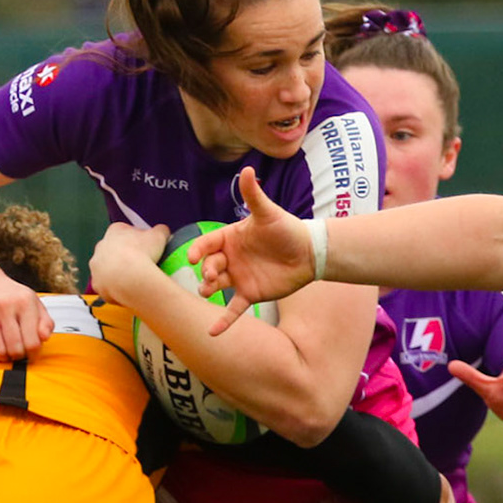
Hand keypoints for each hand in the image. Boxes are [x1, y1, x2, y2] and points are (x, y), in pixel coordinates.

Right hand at [0, 272, 52, 361]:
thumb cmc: (10, 296)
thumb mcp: (34, 303)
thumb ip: (45, 322)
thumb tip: (44, 337)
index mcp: (24, 302)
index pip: (33, 341)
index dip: (34, 354)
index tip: (31, 354)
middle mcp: (5, 306)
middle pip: (15, 348)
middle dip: (18, 357)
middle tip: (18, 353)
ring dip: (4, 358)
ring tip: (6, 352)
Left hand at [88, 223, 170, 302]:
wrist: (130, 278)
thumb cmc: (143, 253)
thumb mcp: (160, 235)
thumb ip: (160, 230)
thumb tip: (162, 230)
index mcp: (115, 230)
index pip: (125, 231)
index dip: (137, 238)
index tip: (146, 246)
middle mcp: (101, 246)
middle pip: (114, 249)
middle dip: (125, 255)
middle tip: (141, 263)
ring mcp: (96, 266)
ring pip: (108, 268)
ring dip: (118, 272)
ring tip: (134, 278)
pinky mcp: (97, 283)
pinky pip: (107, 285)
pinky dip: (116, 287)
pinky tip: (128, 289)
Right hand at [189, 167, 313, 332]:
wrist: (308, 253)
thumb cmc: (287, 229)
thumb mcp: (268, 212)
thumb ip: (254, 195)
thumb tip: (247, 169)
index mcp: (230, 238)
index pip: (208, 244)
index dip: (199, 250)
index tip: (194, 257)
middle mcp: (230, 258)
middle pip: (210, 265)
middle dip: (207, 271)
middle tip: (211, 276)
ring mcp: (238, 277)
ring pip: (216, 286)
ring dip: (208, 289)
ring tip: (207, 292)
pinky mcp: (249, 294)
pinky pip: (232, 309)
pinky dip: (223, 321)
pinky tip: (211, 332)